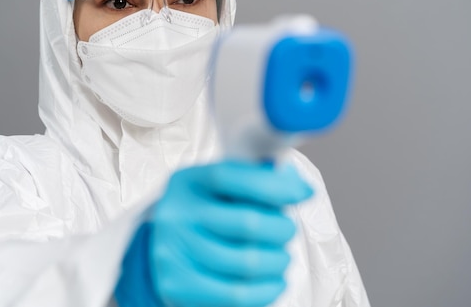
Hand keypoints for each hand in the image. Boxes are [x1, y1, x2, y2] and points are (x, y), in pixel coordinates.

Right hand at [149, 160, 312, 306]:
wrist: (168, 247)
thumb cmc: (208, 213)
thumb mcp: (223, 188)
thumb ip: (256, 180)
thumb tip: (301, 189)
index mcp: (188, 182)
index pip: (229, 176)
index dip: (271, 186)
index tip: (301, 194)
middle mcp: (175, 214)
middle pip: (246, 222)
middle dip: (281, 229)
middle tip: (286, 232)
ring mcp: (173, 251)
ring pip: (246, 262)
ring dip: (278, 261)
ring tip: (280, 258)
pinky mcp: (177, 285)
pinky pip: (236, 294)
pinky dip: (266, 290)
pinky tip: (273, 281)